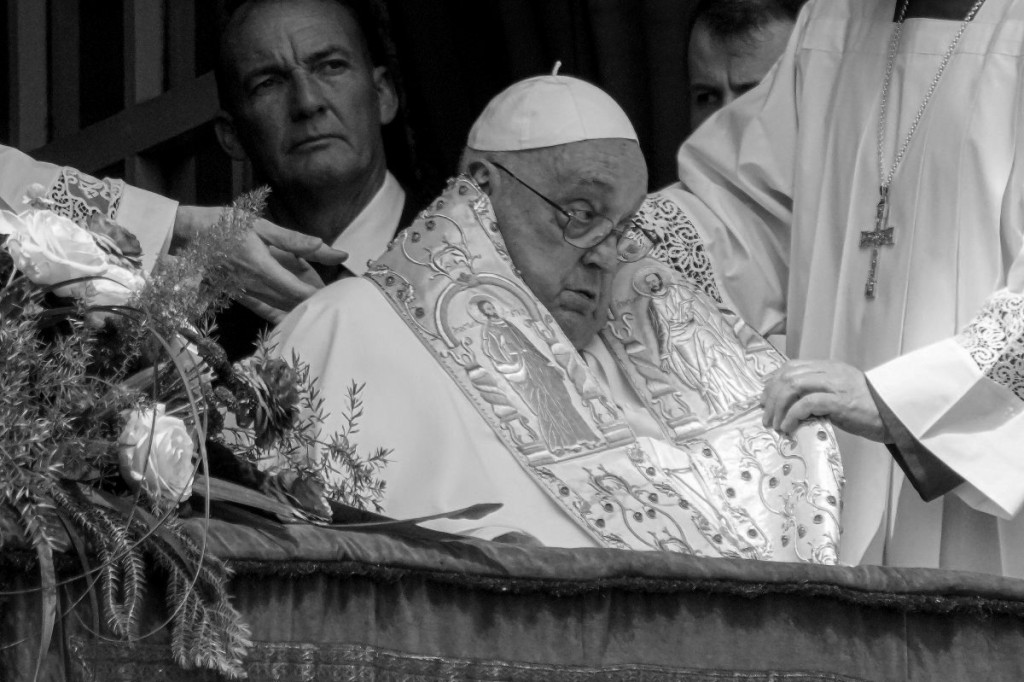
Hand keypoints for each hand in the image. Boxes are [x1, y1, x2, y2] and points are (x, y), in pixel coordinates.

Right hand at [172, 206, 346, 318]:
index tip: (337, 294)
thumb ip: (294, 240)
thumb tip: (324, 245)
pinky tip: (293, 306)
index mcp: (263, 268)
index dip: (319, 296)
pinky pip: (265, 307)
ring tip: (319, 301)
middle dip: (313, 302)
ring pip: (280, 307)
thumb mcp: (261, 226)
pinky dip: (282, 308)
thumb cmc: (226, 225)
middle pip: (291, 303)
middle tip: (334, 298)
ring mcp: (246, 293)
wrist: (188, 234)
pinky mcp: (239, 295)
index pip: (298, 291)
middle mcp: (255, 286)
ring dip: (299, 306)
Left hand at [760, 360, 890, 441]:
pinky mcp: (840, 401)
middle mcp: (830, 371)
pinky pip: (806, 404)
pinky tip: (788, 427)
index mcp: (830, 367)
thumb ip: (820, 393)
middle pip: (789, 375)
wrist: (898, 415)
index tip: (765, 397)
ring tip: (774, 424)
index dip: (774, 380)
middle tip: (766, 414)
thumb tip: (792, 406)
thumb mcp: (842, 393)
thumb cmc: (870, 409)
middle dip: (772, 395)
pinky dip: (792, 415)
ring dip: (778, 406)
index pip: (793, 366)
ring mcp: (835, 385)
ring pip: (793, 385)